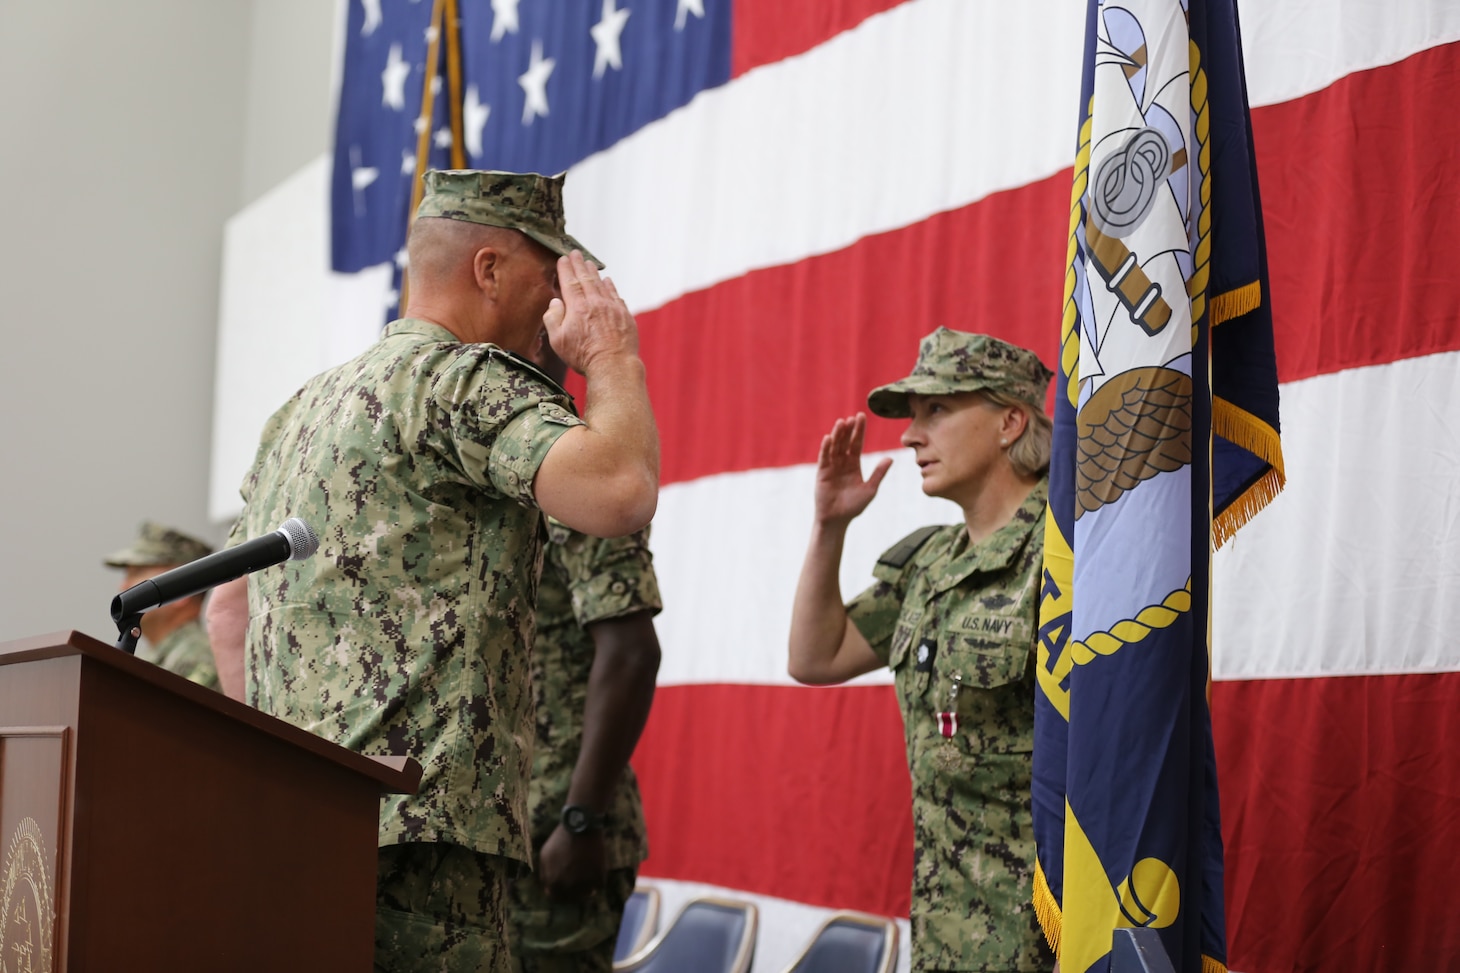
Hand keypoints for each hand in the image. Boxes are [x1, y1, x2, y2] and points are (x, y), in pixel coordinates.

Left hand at [537, 824, 606, 900]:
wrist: (581, 825)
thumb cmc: (561, 839)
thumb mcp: (545, 856)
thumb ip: (545, 874)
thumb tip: (548, 888)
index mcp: (553, 883)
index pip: (556, 898)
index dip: (561, 893)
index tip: (566, 888)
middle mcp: (568, 887)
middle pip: (573, 898)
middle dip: (575, 891)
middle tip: (580, 881)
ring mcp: (584, 883)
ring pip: (587, 893)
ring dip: (588, 886)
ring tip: (588, 872)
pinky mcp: (599, 877)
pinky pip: (599, 885)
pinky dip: (598, 878)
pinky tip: (596, 866)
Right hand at [542, 251, 639, 375]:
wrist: (613, 365)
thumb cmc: (583, 356)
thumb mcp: (558, 341)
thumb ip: (553, 318)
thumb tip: (556, 302)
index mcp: (577, 307)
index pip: (569, 282)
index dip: (565, 269)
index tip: (563, 259)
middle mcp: (595, 303)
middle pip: (585, 279)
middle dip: (579, 264)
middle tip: (575, 253)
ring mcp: (612, 308)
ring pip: (601, 284)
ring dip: (594, 273)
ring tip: (589, 263)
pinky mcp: (624, 316)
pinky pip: (616, 295)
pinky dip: (611, 286)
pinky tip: (608, 281)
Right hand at [814, 413, 891, 526]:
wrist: (837, 520)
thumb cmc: (853, 507)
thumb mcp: (870, 489)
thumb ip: (878, 473)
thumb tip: (891, 458)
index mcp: (854, 465)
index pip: (856, 444)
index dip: (859, 431)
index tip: (861, 416)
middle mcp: (842, 463)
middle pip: (845, 442)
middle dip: (849, 430)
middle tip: (853, 417)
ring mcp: (831, 467)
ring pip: (835, 447)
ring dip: (837, 435)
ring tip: (841, 422)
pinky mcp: (822, 473)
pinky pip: (824, 458)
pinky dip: (826, 448)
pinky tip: (829, 438)